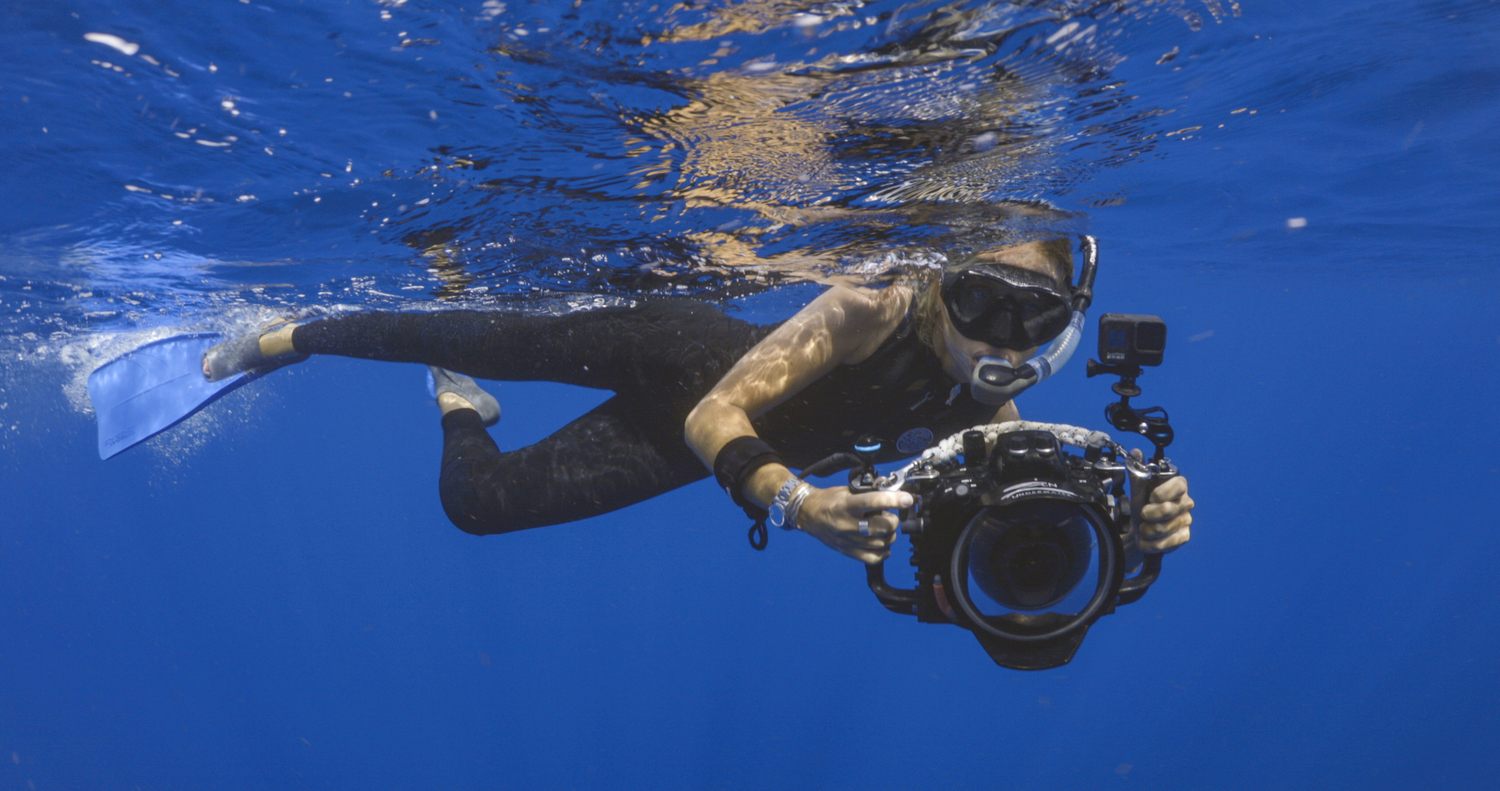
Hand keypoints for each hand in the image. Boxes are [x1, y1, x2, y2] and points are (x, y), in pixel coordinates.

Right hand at [794, 486, 913, 564]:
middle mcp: (847, 524)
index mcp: (846, 505)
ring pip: (882, 543)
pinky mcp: (848, 551)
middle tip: (887, 515)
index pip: (872, 502)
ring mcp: (848, 540)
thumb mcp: (847, 491)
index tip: (907, 499)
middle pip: (882, 527)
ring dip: (889, 535)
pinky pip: (873, 558)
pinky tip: (881, 542)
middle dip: (892, 520)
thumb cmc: (829, 500)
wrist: (809, 514)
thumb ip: (868, 494)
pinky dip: (884, 552)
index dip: (893, 501)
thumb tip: (892, 493)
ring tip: (882, 528)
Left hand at [1140, 475, 1193, 552]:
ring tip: (1143, 527)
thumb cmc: (1142, 504)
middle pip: (1168, 509)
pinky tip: (1146, 539)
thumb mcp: (1138, 489)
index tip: (1151, 498)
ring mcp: (1186, 520)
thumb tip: (1135, 452)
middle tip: (1142, 514)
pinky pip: (1165, 543)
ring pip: (1163, 528)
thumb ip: (1137, 471)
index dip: (1161, 493)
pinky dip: (1149, 543)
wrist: (1140, 528)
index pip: (1178, 486)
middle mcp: (1186, 503)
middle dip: (1148, 514)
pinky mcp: (1184, 537)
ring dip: (1146, 530)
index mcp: (1179, 486)